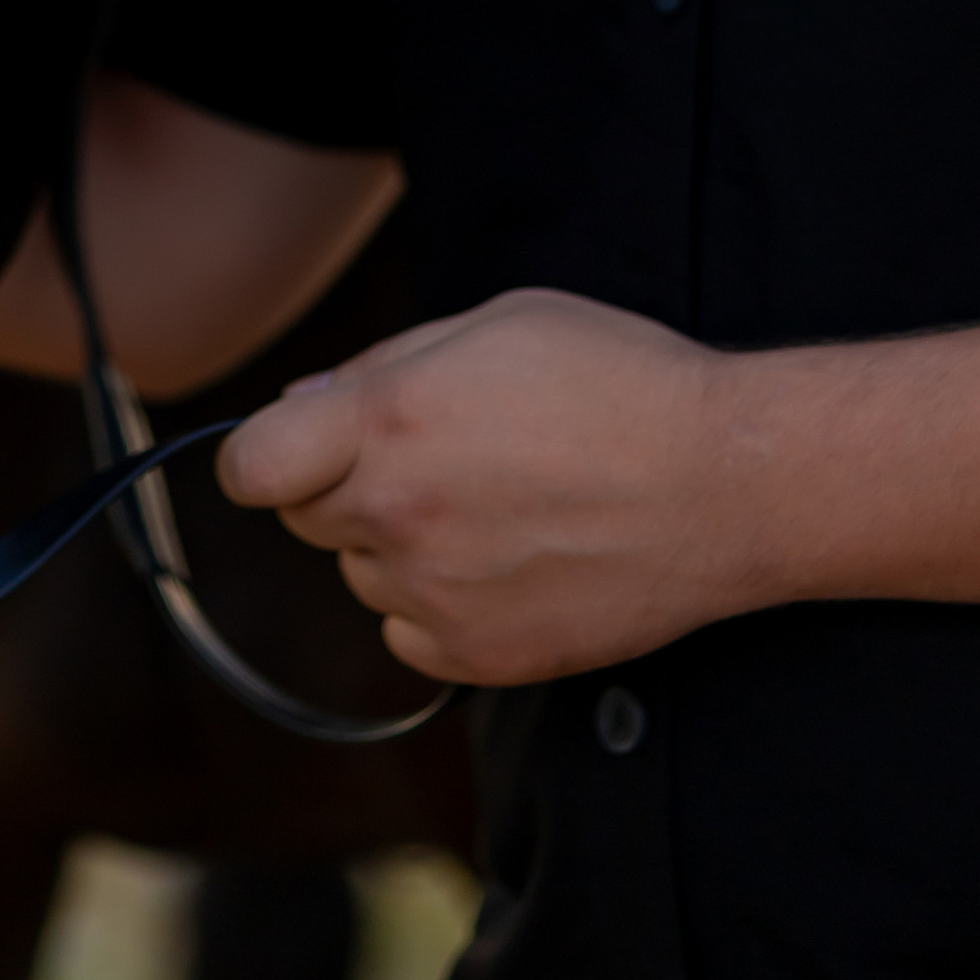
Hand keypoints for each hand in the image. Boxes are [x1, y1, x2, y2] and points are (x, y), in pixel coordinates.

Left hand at [213, 288, 754, 682]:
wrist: (727, 484)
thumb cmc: (619, 382)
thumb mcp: (498, 321)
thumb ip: (385, 365)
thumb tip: (304, 406)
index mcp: (390, 420)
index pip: (251, 465)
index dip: (266, 454)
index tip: (296, 450)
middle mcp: (398, 515)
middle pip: (308, 517)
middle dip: (350, 485)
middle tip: (442, 457)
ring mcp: (436, 596)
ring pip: (365, 575)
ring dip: (404, 545)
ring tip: (502, 507)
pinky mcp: (478, 657)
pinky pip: (410, 635)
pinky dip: (442, 608)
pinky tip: (513, 564)